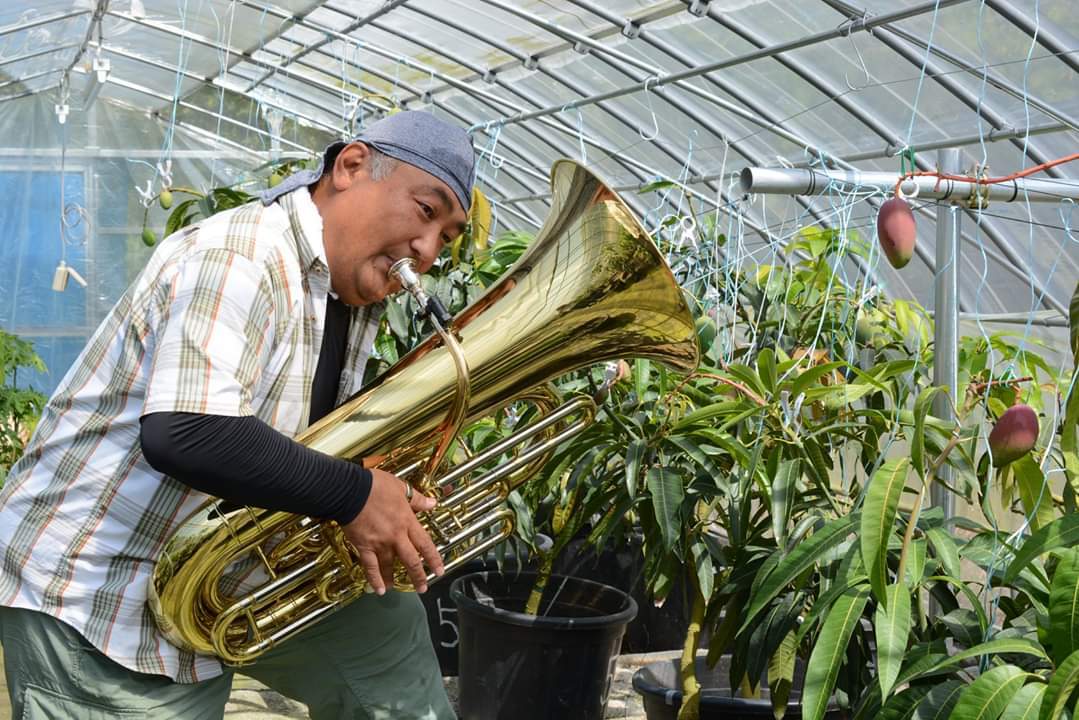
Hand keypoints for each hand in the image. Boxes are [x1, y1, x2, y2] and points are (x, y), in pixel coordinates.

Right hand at [342, 468, 443, 594]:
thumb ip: (417, 498)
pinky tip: (378, 590)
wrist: (351, 490)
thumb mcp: (401, 488)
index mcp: (407, 521)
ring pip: (390, 565)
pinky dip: (374, 579)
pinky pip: (370, 566)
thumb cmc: (375, 486)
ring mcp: (379, 542)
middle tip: (423, 588)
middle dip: (418, 576)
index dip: (433, 559)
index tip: (439, 570)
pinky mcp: (363, 546)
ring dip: (393, 579)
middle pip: (410, 560)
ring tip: (395, 589)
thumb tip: (432, 503)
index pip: (424, 544)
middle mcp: (395, 536)